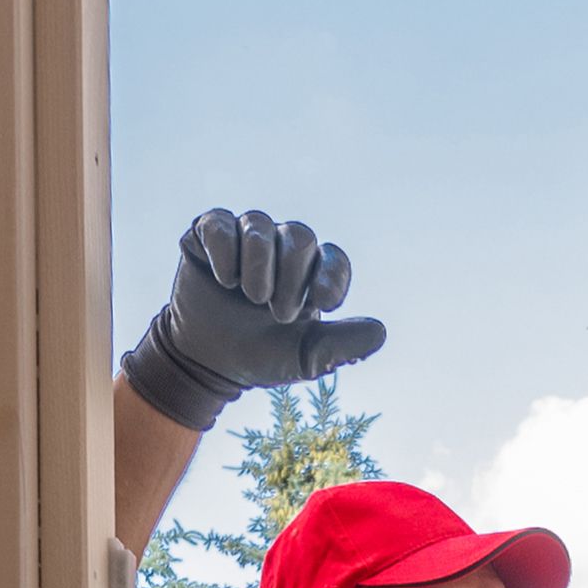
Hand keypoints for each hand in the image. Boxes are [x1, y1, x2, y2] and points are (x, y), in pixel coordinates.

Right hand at [119, 206, 387, 429]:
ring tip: (252, 297)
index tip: (324, 304)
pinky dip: (224, 250)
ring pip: (260, 226)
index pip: (333, 258)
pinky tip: (225, 280)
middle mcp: (281, 247)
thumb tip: (380, 332)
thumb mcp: (306, 359)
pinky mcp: (207, 235)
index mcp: (311, 272)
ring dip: (259, 264)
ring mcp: (244, 237)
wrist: (208, 363)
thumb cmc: (262, 356)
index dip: (332, 276)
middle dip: (292, 277)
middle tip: (279, 314)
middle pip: (299, 236)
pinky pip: (219, 224)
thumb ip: (342, 345)